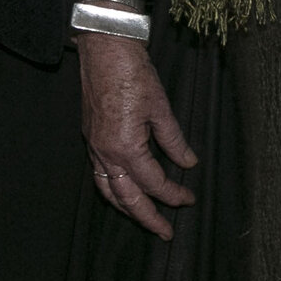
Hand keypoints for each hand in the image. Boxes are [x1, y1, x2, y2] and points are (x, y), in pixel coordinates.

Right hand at [79, 32, 197, 238]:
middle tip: (164, 232)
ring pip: (107, 190)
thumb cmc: (132, 72)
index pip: (153, 182)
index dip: (174, 194)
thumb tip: (188, 162)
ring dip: (125, 208)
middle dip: (147, 218)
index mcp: (126, 147)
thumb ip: (174, 140)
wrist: (103, 47)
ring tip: (142, 218)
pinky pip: (98, 174)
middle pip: (126, 197)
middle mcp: (105, 152)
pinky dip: (111, 189)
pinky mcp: (90, 136)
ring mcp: (94, 145)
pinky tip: (123, 189)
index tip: (189, 198)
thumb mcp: (161, 107)